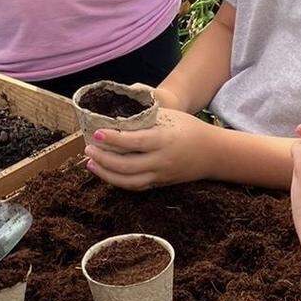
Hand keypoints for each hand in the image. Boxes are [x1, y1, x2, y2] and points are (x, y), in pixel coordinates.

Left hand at [84, 109, 212, 189]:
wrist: (213, 153)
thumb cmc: (189, 128)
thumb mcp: (169, 116)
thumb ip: (144, 117)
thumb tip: (117, 114)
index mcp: (163, 140)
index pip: (133, 142)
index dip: (112, 139)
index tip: (95, 134)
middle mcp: (161, 161)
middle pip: (126, 165)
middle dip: (103, 158)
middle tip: (87, 148)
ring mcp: (160, 175)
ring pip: (128, 181)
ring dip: (106, 174)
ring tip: (91, 163)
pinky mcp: (160, 184)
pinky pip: (136, 186)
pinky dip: (118, 181)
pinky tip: (106, 172)